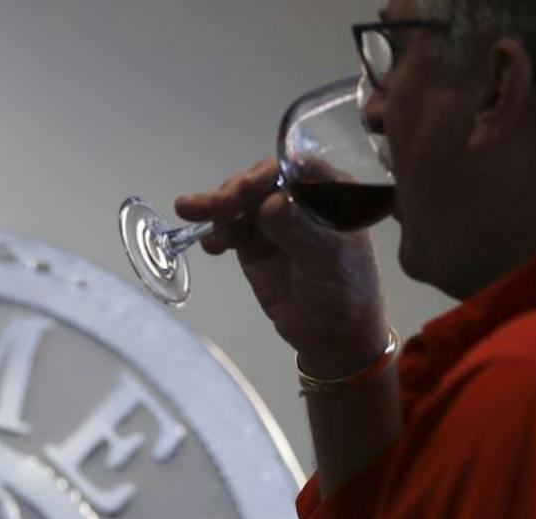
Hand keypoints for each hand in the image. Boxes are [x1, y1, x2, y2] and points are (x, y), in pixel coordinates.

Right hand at [176, 160, 388, 378]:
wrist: (332, 334)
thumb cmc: (345, 290)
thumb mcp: (328, 257)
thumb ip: (299, 229)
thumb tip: (270, 203)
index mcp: (327, 192)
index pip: (294, 168)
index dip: (267, 173)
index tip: (246, 188)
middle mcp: (298, 200)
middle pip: (260, 182)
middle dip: (235, 191)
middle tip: (214, 206)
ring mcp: (273, 222)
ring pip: (240, 204)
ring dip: (215, 207)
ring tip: (190, 212)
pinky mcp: (254, 245)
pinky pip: (230, 231)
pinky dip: (216, 233)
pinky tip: (208, 242)